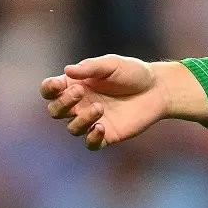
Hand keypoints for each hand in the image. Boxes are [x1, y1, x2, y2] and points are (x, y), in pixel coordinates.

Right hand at [41, 54, 167, 150]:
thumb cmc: (133, 72)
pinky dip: (91, 138)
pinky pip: (90, 144)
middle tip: (80, 92)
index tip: (59, 84)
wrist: (157, 89)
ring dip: (81, 119)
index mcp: (77, 84)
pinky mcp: (106, 134)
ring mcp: (92, 120)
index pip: (51, 90)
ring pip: (72, 128)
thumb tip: (67, 71)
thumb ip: (90, 67)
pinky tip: (101, 127)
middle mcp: (81, 104)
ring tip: (100, 107)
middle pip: (55, 111)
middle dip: (63, 104)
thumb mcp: (112, 64)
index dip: (49, 89)